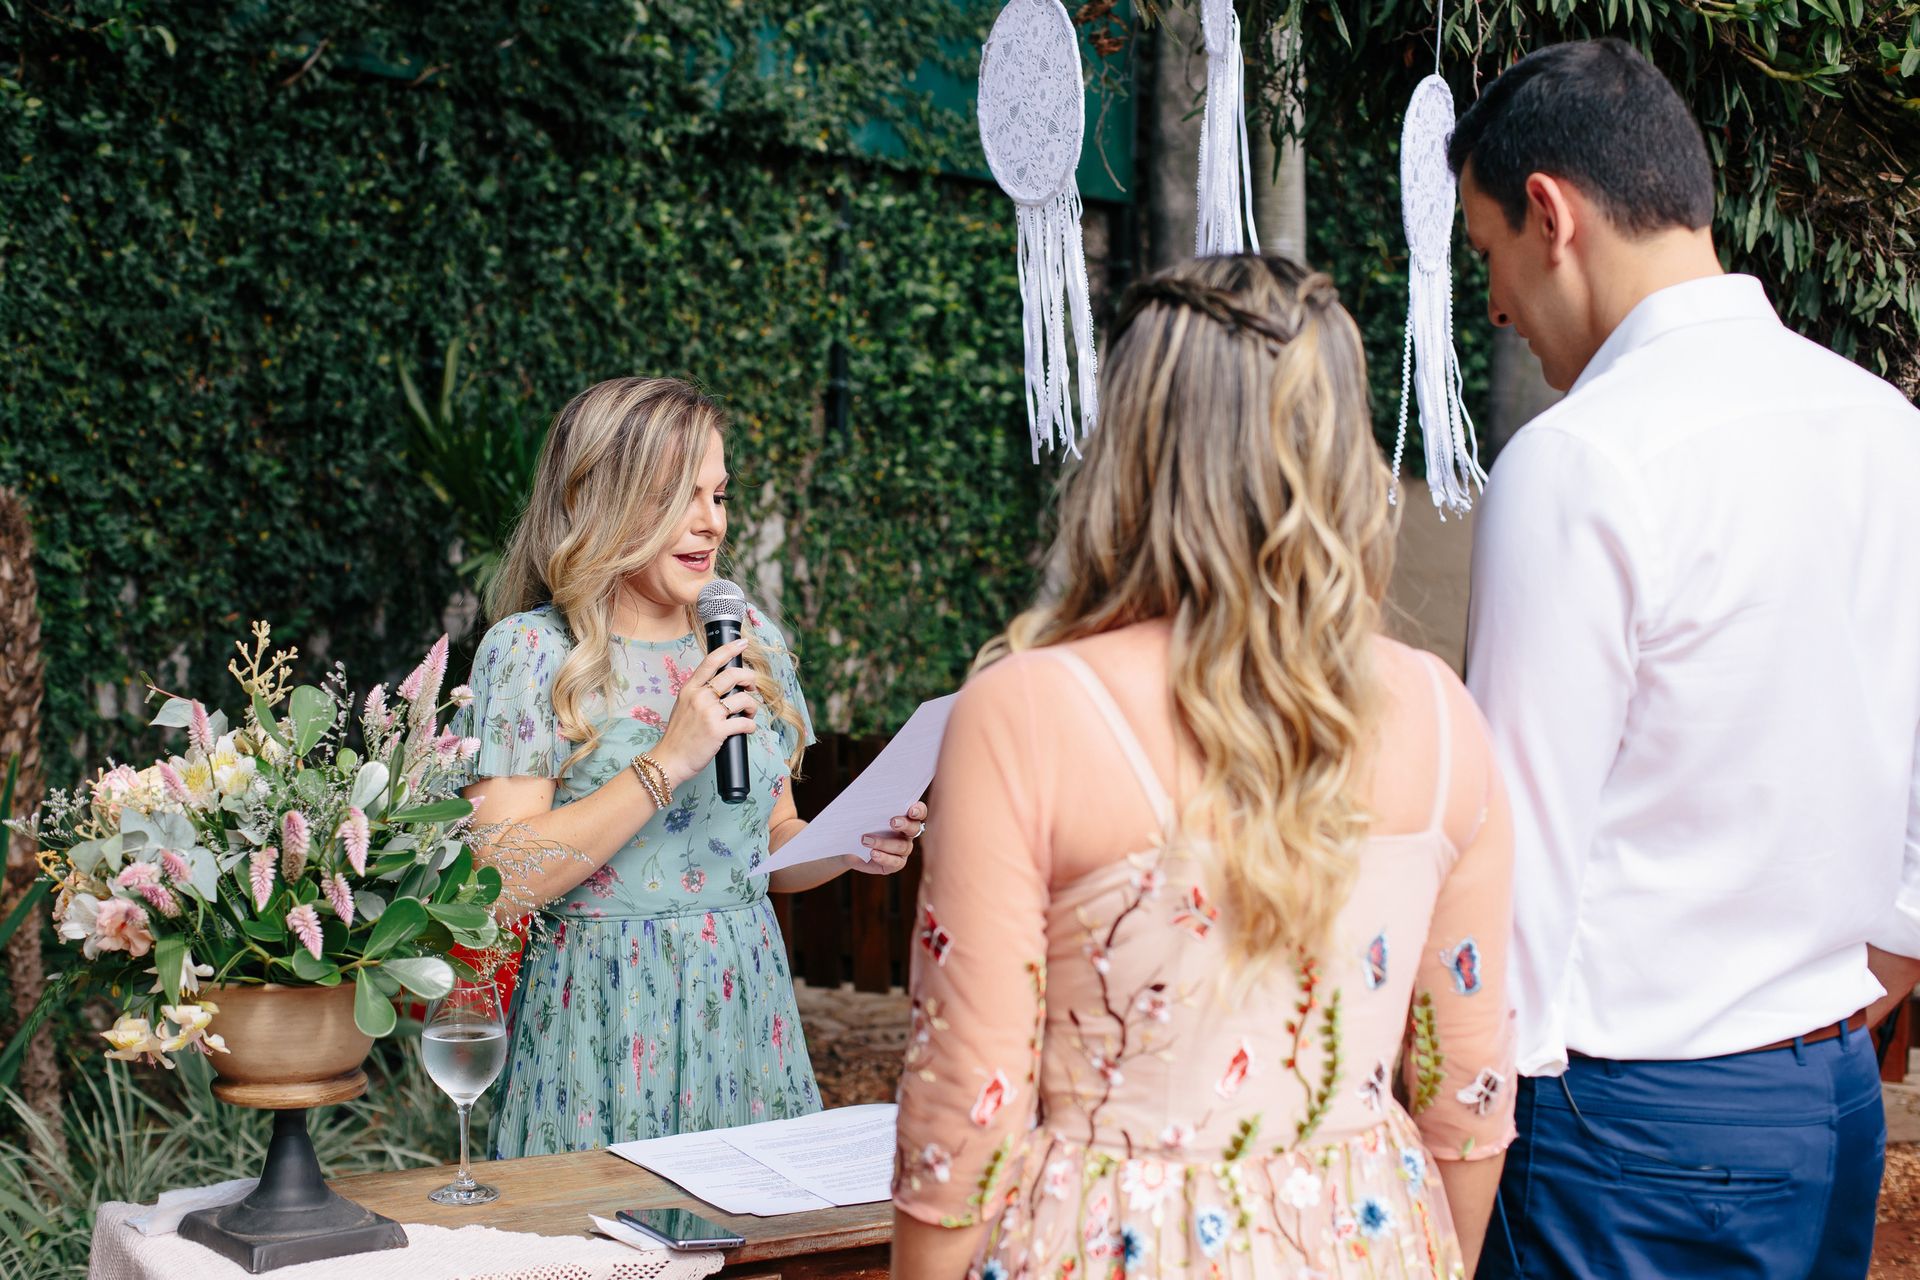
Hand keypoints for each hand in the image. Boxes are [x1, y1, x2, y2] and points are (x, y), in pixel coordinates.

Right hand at [652, 638, 758, 788]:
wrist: (670, 759)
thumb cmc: (678, 736)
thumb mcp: (683, 706)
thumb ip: (698, 693)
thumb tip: (719, 685)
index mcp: (690, 688)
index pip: (711, 661)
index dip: (730, 650)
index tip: (743, 643)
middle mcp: (699, 696)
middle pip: (733, 675)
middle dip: (749, 678)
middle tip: (752, 686)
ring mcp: (709, 712)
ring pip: (743, 698)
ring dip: (752, 706)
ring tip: (749, 713)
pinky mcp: (718, 730)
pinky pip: (745, 722)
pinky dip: (751, 725)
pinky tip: (747, 728)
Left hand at [845, 801, 926, 875]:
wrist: (847, 846)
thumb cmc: (858, 824)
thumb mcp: (862, 812)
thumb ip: (870, 804)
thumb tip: (868, 794)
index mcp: (904, 816)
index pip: (919, 811)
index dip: (918, 810)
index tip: (911, 810)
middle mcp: (907, 833)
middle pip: (914, 828)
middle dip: (905, 824)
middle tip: (893, 822)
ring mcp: (903, 849)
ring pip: (902, 847)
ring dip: (885, 843)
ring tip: (866, 840)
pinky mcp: (895, 864)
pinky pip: (895, 862)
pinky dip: (884, 857)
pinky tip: (873, 853)